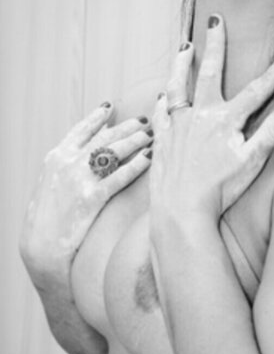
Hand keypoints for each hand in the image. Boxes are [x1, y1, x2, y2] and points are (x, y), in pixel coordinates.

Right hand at [20, 103, 152, 284]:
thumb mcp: (52, 182)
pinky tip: (149, 159)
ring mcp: (78, 179)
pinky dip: (136, 165)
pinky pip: (119, 177)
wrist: (41, 245)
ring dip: (136, 140)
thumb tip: (89, 148)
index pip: (81, 129)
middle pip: (104, 137)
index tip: (111, 107)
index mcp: (56, 156)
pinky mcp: (90, 198)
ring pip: (114, 151)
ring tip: (151, 135)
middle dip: (126, 126)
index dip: (97, 117)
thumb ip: (69, 163)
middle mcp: (67, 162)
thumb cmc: (49, 216)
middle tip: (144, 120)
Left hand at [150, 14, 273, 224]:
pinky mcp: (163, 141)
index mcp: (226, 120)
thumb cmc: (219, 189)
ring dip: (182, 65)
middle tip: (214, 19)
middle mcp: (200, 116)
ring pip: (178, 86)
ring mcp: (178, 126)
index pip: (256, 90)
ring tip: (183, 47)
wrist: (181, 210)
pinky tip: (162, 94)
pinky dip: (163, 100)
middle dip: (215, 44)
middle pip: (209, 72)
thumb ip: (273, 133)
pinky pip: (162, 113)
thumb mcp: (252, 161)